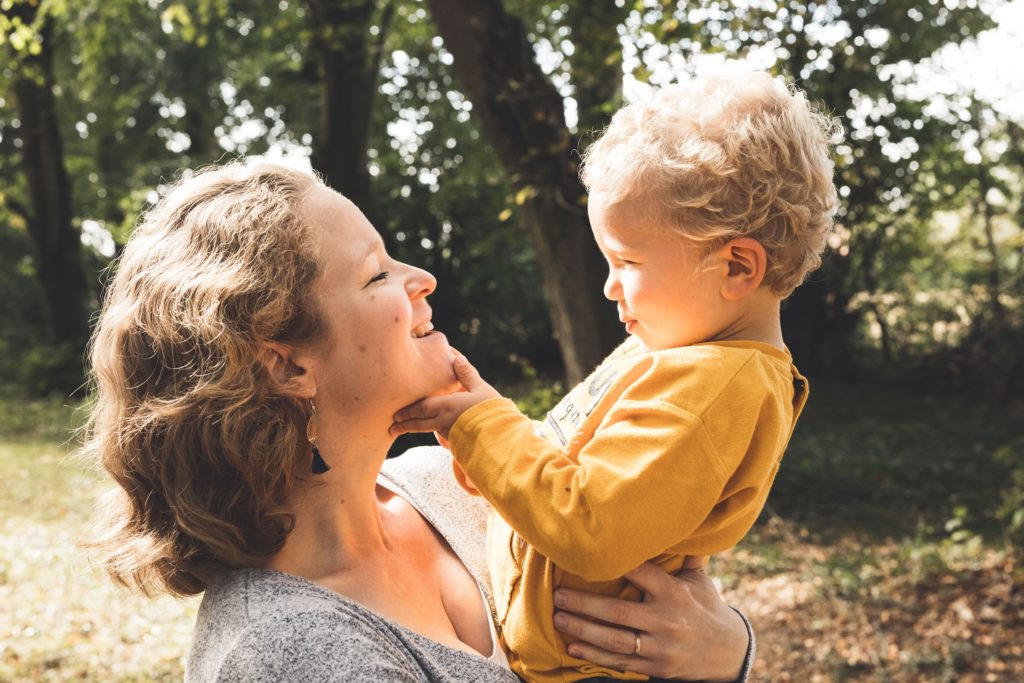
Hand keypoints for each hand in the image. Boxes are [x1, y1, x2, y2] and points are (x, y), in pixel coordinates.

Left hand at [389, 354, 500, 440]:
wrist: (501, 439)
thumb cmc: (492, 411)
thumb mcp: (481, 389)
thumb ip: (467, 375)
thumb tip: (457, 358)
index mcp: (446, 405)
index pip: (420, 407)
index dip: (407, 410)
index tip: (395, 413)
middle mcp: (443, 421)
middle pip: (418, 423)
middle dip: (404, 424)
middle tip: (391, 426)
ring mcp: (449, 434)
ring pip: (428, 431)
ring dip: (415, 430)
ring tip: (403, 431)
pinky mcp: (457, 444)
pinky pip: (442, 437)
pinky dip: (434, 435)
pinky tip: (436, 434)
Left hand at [552, 561, 747, 681]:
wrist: (729, 653)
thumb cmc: (706, 607)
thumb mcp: (699, 580)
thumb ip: (684, 553)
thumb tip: (677, 517)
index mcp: (674, 593)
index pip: (640, 574)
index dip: (615, 564)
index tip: (587, 555)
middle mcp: (666, 620)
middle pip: (618, 612)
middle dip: (584, 604)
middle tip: (557, 595)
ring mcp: (660, 646)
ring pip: (614, 640)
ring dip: (583, 630)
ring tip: (558, 618)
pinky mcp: (655, 667)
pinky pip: (620, 662)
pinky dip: (595, 656)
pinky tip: (573, 647)